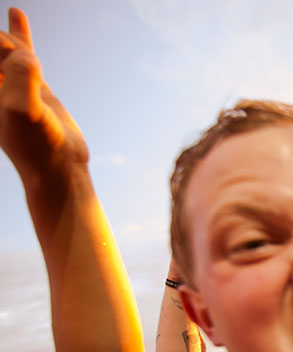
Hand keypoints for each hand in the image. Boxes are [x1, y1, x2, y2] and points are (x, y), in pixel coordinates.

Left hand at [0, 8, 88, 177]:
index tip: (14, 71)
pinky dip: (19, 32)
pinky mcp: (31, 84)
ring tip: (15, 20)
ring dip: (8, 37)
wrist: (57, 166)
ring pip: (6, 46)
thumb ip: (21, 76)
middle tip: (26, 80)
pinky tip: (16, 13)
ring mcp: (11, 81)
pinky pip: (22, 51)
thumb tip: (26, 57)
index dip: (0, 48)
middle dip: (4, 46)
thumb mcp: (21, 108)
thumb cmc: (35, 143)